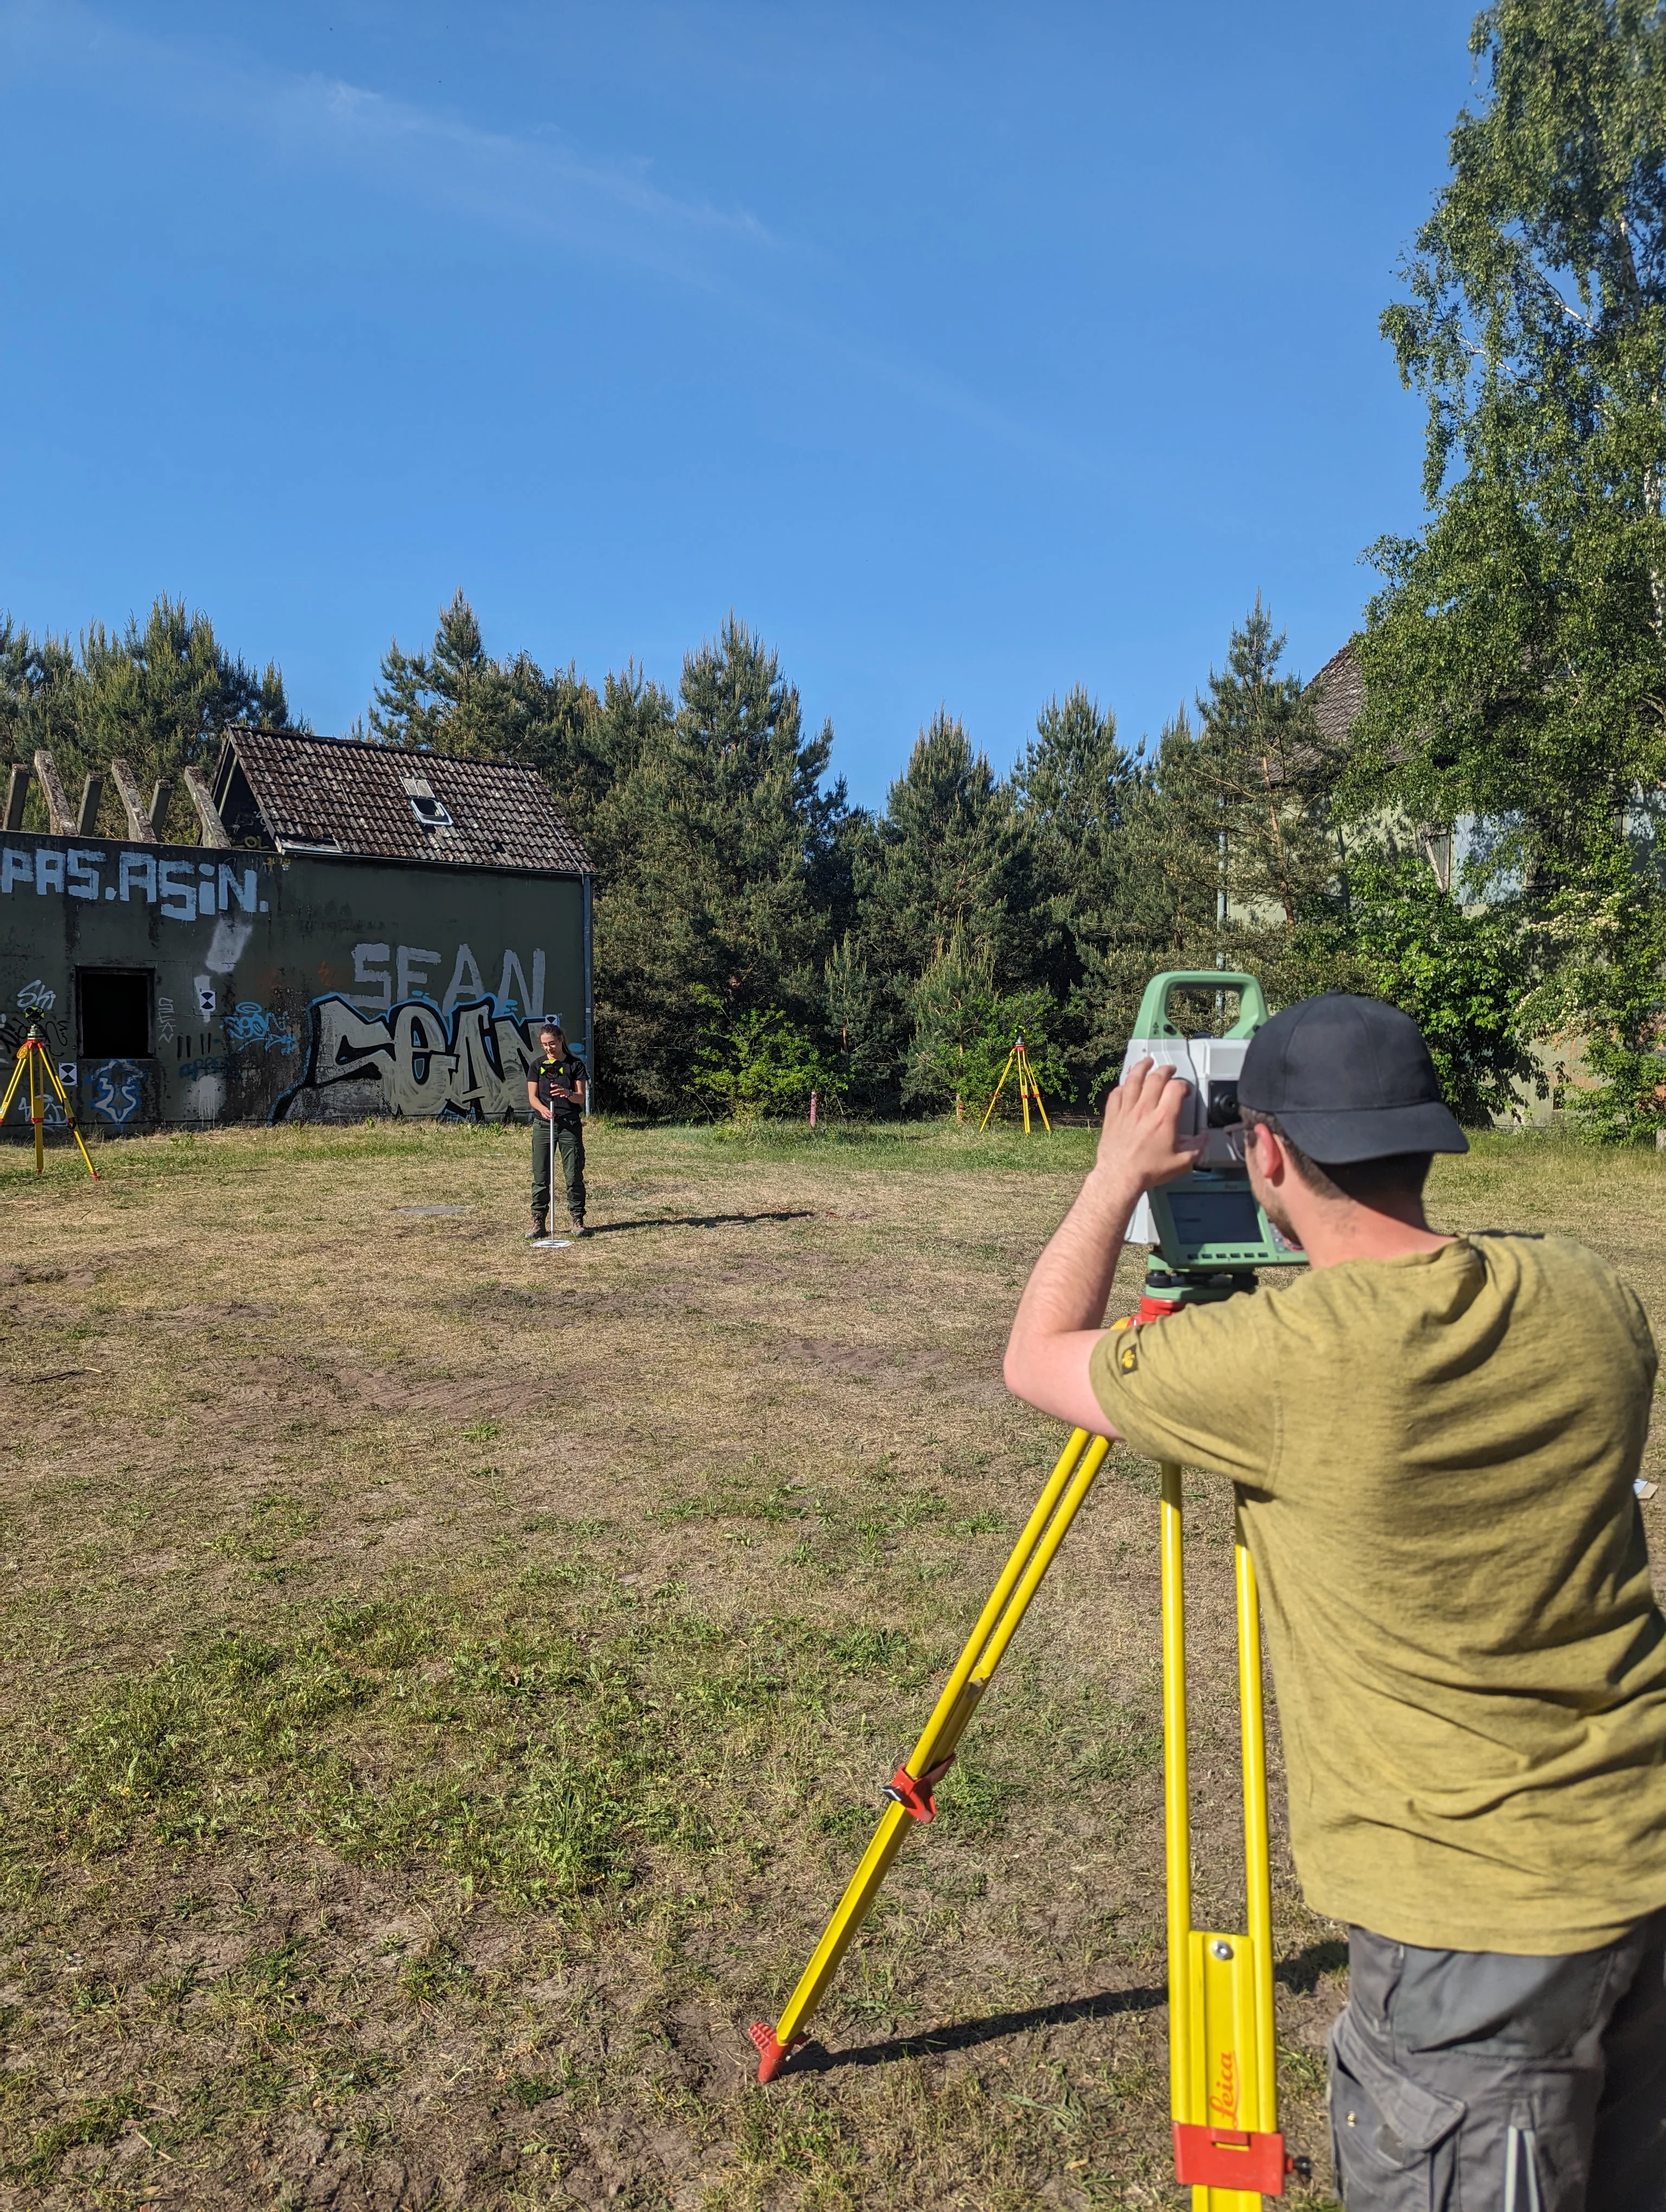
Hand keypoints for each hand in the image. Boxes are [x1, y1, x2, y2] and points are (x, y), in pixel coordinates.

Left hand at [1094, 1057, 1204, 1195]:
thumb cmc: (1148, 1170)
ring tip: (1147, 1062)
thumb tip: (1203, 1139)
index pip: (1176, 1088)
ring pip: (1133, 1080)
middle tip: (1169, 1069)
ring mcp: (1126, 1111)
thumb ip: (1195, 1148)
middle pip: (1155, 1078)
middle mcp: (1144, 1109)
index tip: (1185, 1090)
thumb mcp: (1180, 1163)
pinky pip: (1116, 1094)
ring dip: (1141, 1068)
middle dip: (1165, 1070)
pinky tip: (1125, 1085)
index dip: (1183, 1085)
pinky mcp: (1112, 1116)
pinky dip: (1122, 1086)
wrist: (1119, 1177)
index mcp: (1164, 1118)